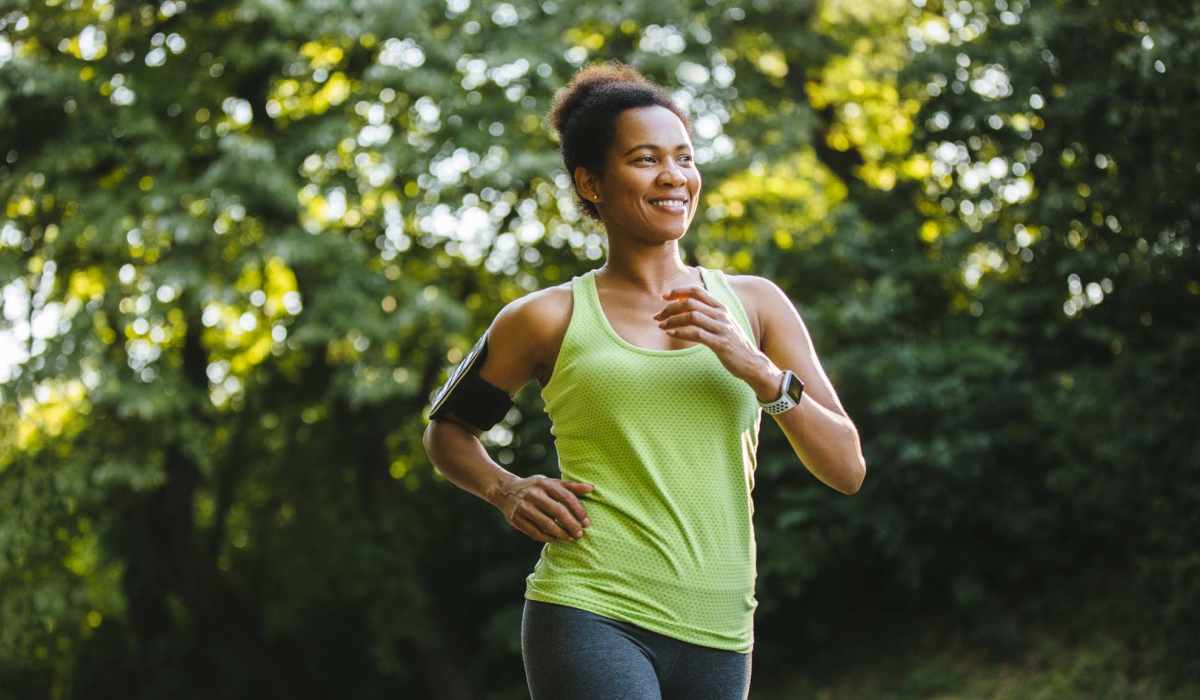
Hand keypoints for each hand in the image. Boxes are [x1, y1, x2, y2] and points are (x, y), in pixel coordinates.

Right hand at [492, 474, 593, 543]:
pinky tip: (556, 539)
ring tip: (570, 539)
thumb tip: (591, 488)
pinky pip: (535, 532)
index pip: (566, 497)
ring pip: (546, 524)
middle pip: (558, 511)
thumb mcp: (551, 483)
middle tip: (580, 534)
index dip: (579, 511)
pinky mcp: (517, 519)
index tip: (587, 522)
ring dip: (561, 534)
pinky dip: (547, 538)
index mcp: (545, 484)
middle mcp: (534, 494)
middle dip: (571, 524)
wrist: (505, 491)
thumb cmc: (535, 487)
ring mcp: (524, 507)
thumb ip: (570, 487)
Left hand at [654, 284, 781, 398]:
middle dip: (670, 308)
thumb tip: (686, 308)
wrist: (752, 363)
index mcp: (721, 308)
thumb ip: (708, 315)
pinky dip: (681, 332)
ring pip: (692, 316)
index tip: (664, 297)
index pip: (697, 291)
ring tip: (661, 325)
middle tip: (658, 316)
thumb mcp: (723, 325)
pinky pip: (697, 334)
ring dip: (673, 320)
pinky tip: (671, 333)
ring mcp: (722, 328)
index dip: (678, 291)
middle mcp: (722, 315)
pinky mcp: (720, 343)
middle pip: (690, 303)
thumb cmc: (733, 345)